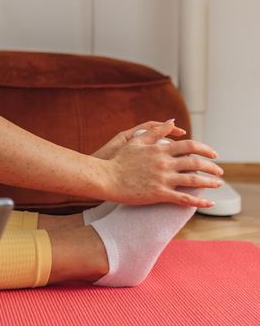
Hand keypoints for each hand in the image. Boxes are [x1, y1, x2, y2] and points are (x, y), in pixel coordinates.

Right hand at [104, 120, 222, 206]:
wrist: (105, 178)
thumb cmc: (117, 160)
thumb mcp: (136, 141)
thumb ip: (156, 131)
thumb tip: (172, 121)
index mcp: (160, 150)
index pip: (190, 146)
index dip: (205, 149)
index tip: (213, 154)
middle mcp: (164, 163)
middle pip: (196, 163)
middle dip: (212, 167)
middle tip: (219, 171)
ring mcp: (162, 179)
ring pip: (194, 180)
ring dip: (210, 183)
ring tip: (218, 185)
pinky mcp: (159, 194)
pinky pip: (184, 199)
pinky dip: (199, 201)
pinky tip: (209, 203)